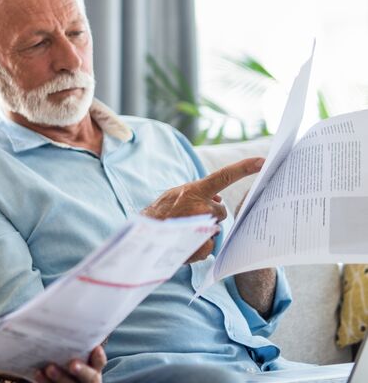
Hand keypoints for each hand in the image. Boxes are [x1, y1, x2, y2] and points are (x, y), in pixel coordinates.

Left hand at [33, 346, 106, 382]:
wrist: (48, 374)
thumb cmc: (57, 352)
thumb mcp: (67, 347)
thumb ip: (69, 341)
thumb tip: (60, 313)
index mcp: (91, 367)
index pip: (99, 362)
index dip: (99, 357)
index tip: (96, 348)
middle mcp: (85, 378)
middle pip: (90, 378)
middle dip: (82, 371)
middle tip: (72, 365)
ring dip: (60, 377)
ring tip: (49, 368)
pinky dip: (45, 381)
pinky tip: (37, 373)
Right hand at [141, 157, 263, 261]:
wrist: (142, 236)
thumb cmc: (159, 213)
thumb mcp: (175, 195)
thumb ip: (198, 194)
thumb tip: (219, 199)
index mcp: (194, 191)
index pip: (224, 177)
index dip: (244, 168)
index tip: (262, 161)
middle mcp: (201, 206)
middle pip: (221, 210)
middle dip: (210, 214)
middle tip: (190, 217)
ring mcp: (202, 226)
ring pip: (215, 228)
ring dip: (204, 229)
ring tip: (184, 230)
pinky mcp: (201, 245)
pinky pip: (209, 244)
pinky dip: (200, 245)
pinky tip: (185, 242)